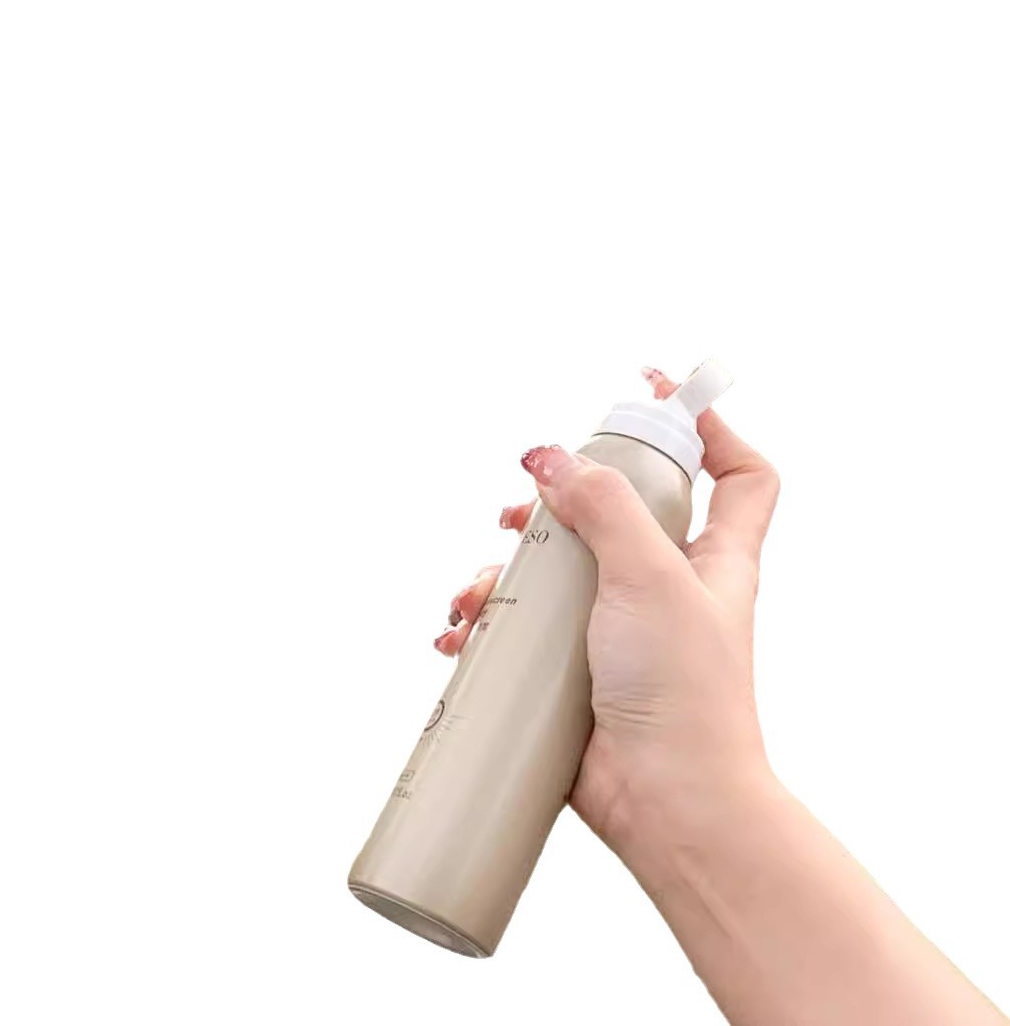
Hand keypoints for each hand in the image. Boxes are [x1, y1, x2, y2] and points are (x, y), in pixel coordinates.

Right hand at [434, 367, 779, 854]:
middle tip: (522, 505)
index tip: (658, 396)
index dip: (711, 427)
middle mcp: (670, 585)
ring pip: (561, 569)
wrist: (667, 803)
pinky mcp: (579, 668)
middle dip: (564, 497)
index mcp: (713, 556)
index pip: (739, 474)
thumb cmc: (684, 694)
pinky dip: (491, 624)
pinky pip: (530, 628)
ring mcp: (621, 627)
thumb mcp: (650, 577)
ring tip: (477, 590)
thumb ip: (605, 505)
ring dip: (510, 567)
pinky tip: (461, 635)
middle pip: (622, 510)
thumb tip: (550, 456)